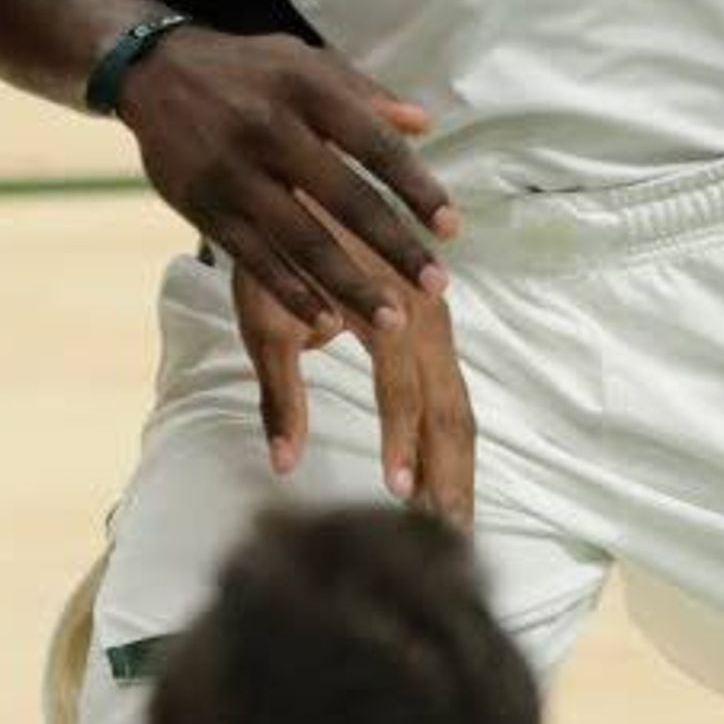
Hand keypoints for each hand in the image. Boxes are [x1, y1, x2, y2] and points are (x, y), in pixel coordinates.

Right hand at [115, 26, 456, 336]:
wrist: (153, 68)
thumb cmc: (248, 69)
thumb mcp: (305, 61)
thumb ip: (363, 92)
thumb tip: (422, 125)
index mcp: (305, 89)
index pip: (373, 143)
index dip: (415, 187)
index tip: (451, 228)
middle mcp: (269, 129)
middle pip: (345, 198)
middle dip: (395, 246)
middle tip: (437, 286)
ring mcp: (232, 171)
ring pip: (300, 238)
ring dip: (349, 284)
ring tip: (392, 322)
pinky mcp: (202, 204)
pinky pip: (253, 257)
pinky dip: (291, 292)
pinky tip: (325, 322)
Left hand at [230, 260, 475, 526]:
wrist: (299, 187)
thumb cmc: (273, 253)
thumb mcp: (264, 318)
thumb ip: (279, 393)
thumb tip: (284, 465)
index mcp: (385, 309)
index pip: (403, 390)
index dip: (402, 444)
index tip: (399, 498)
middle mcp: (424, 314)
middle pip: (450, 407)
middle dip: (452, 474)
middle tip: (453, 536)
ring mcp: (436, 318)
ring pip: (459, 402)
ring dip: (458, 463)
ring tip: (457, 520)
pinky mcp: (433, 322)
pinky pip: (452, 387)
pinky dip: (452, 436)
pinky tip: (449, 474)